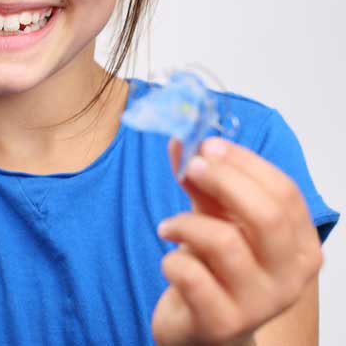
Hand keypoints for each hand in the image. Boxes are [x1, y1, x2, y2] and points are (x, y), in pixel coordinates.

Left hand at [151, 137, 321, 345]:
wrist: (202, 330)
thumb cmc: (214, 269)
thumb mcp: (214, 219)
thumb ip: (201, 182)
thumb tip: (180, 140)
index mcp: (300, 246)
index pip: (285, 193)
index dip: (244, 163)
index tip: (208, 146)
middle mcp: (290, 277)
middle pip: (266, 216)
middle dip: (223, 182)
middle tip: (190, 168)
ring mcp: (259, 304)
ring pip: (224, 243)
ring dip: (184, 224)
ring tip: (166, 226)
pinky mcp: (222, 322)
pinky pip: (191, 274)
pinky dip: (171, 258)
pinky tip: (170, 260)